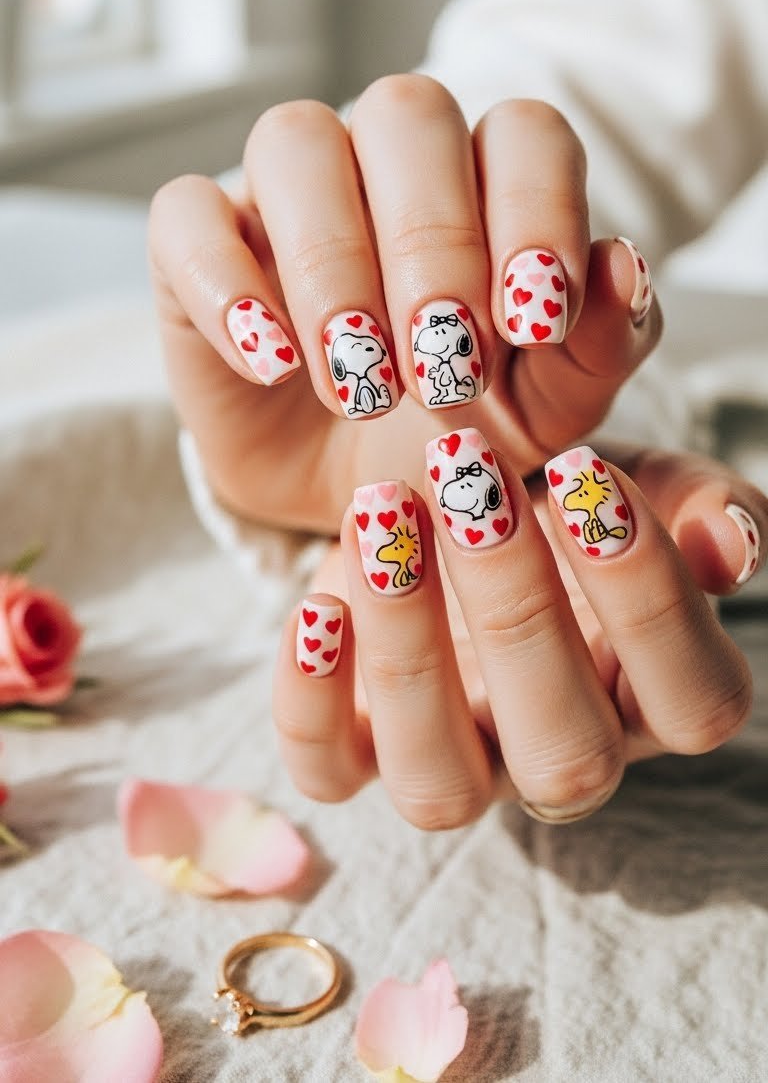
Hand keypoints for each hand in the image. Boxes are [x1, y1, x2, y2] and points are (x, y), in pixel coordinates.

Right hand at [149, 78, 658, 532]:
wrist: (372, 503)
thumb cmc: (470, 436)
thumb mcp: (550, 412)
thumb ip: (600, 344)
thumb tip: (621, 265)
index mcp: (491, 181)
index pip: (524, 131)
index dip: (534, 208)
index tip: (534, 323)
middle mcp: (389, 162)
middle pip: (407, 113)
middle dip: (433, 244)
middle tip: (444, 370)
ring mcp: (287, 193)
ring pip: (294, 140)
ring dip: (332, 260)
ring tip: (358, 380)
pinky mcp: (197, 244)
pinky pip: (185, 214)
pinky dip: (224, 284)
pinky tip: (270, 365)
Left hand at [272, 440, 764, 826]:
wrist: (447, 495)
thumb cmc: (557, 495)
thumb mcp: (633, 478)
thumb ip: (699, 502)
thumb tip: (734, 546)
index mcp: (648, 697)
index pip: (692, 702)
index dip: (650, 601)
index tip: (587, 471)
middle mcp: (557, 752)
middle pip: (565, 752)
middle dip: (518, 613)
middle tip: (471, 480)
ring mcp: (454, 765)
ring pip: (439, 784)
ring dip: (407, 653)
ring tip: (382, 515)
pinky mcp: (355, 753)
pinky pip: (327, 771)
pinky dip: (310, 700)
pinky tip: (316, 601)